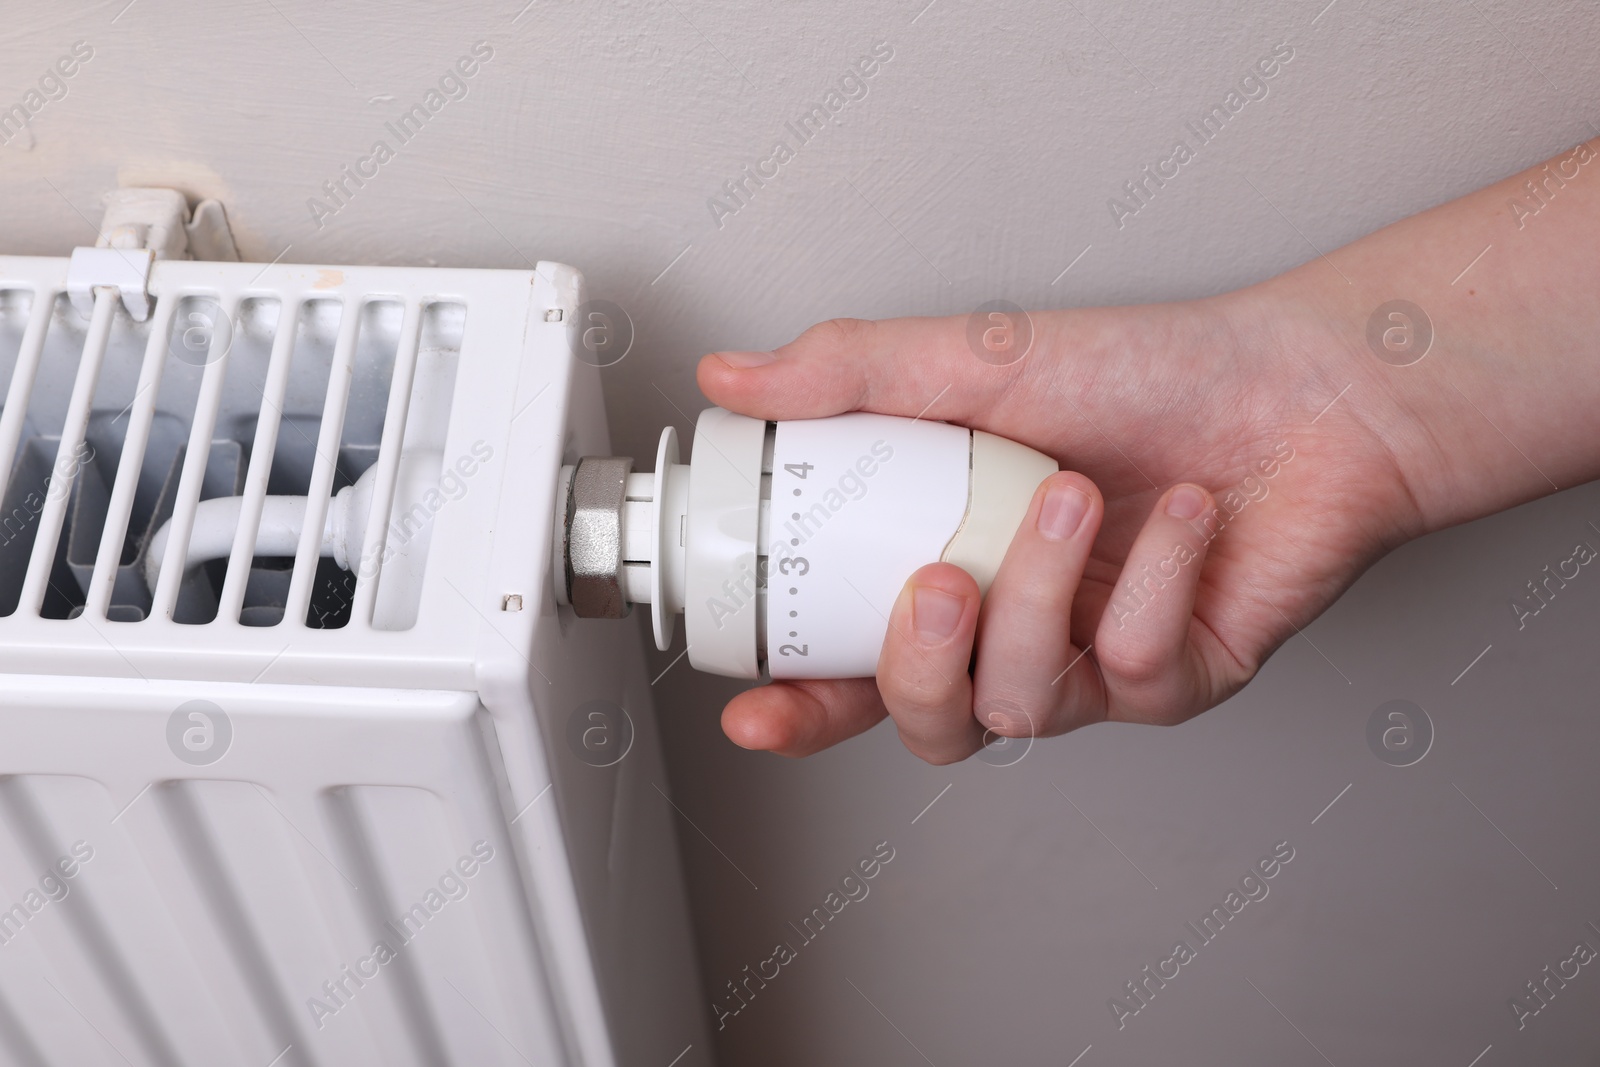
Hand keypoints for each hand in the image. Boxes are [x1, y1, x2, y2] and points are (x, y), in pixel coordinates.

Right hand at [696, 280, 1422, 762]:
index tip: (756, 708)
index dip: (801, 703)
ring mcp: (1097, 664)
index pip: (855, 663)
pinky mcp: (1180, 680)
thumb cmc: (1151, 372)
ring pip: (1026, 702)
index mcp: (954, 566)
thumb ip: (850, 375)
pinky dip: (1156, 580)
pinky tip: (1186, 515)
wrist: (1304, 384)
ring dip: (1041, 595)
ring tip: (1076, 497)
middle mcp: (1019, 628)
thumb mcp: (977, 360)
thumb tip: (734, 377)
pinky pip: (1135, 672)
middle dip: (920, 669)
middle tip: (938, 583)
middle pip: (932, 723)